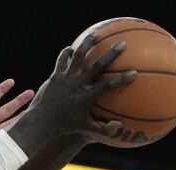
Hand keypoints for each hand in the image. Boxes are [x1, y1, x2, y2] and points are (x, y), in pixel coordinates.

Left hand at [0, 78, 34, 169]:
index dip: (1, 91)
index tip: (12, 81)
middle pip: (5, 110)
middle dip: (18, 101)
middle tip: (31, 93)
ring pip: (9, 123)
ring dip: (21, 116)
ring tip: (34, 109)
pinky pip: (6, 138)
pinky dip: (16, 133)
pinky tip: (27, 128)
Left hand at [11, 35, 135, 151]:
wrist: (42, 122)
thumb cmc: (66, 127)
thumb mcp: (86, 129)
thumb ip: (104, 128)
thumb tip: (121, 126)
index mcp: (86, 97)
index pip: (108, 86)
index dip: (122, 79)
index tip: (134, 72)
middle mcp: (77, 84)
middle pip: (97, 65)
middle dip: (111, 54)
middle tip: (123, 44)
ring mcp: (66, 78)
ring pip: (79, 56)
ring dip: (88, 43)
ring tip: (95, 35)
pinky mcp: (55, 75)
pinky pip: (62, 60)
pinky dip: (67, 53)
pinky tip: (72, 49)